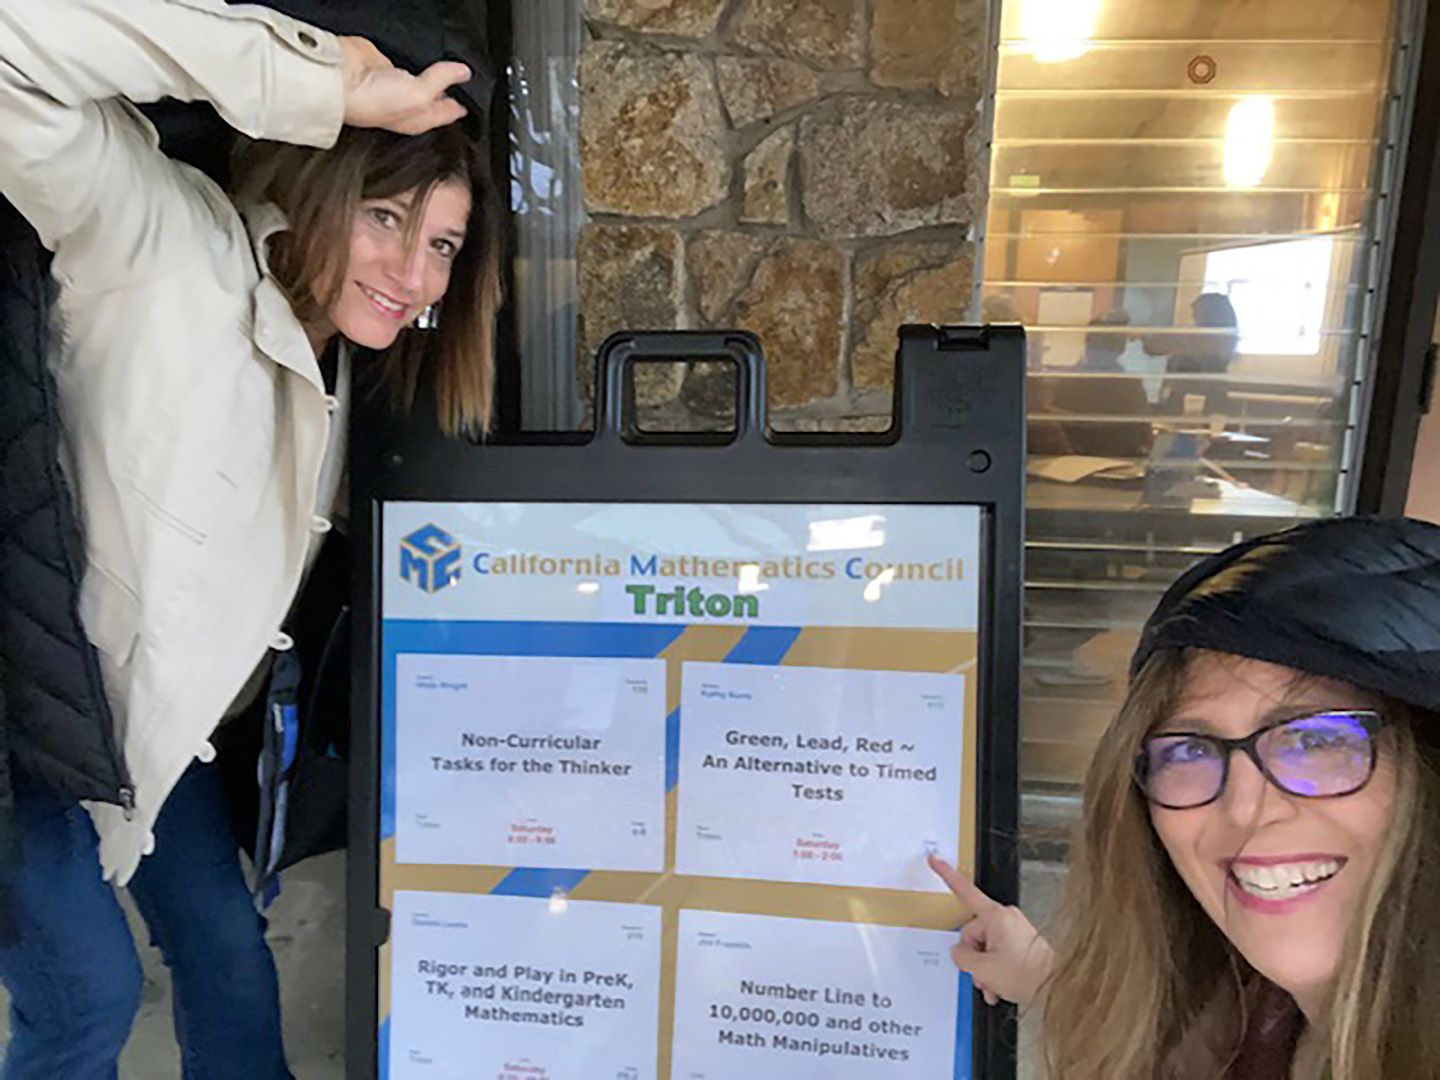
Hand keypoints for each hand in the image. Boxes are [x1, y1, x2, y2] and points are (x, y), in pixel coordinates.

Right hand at [339, 37, 469, 134]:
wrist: (338, 78)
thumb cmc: (370, 101)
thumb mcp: (418, 96)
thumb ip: (442, 80)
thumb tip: (463, 72)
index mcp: (419, 119)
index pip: (449, 112)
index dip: (464, 104)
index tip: (478, 93)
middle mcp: (408, 103)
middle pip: (437, 95)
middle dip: (452, 88)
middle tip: (469, 77)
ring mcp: (395, 83)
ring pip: (424, 77)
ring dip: (435, 71)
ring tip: (452, 63)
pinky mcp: (384, 64)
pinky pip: (407, 61)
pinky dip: (417, 58)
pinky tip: (426, 54)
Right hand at [929, 854, 1053, 1007]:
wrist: (1054, 986)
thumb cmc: (1026, 973)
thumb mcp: (982, 968)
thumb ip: (961, 956)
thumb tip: (959, 953)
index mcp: (995, 916)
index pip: (964, 891)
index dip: (947, 875)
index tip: (935, 860)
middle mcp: (1005, 918)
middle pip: (973, 933)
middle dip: (974, 958)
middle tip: (982, 975)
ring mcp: (1014, 929)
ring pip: (985, 947)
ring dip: (985, 969)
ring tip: (994, 986)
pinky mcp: (1020, 941)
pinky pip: (998, 951)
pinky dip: (996, 970)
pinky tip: (999, 986)